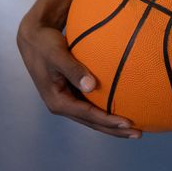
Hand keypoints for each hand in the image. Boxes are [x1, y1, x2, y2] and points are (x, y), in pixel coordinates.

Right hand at [16, 11, 142, 139]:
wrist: (33, 37)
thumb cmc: (45, 44)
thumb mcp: (57, 55)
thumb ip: (73, 70)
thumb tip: (91, 86)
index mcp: (57, 102)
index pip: (88, 116)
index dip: (108, 121)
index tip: (128, 123)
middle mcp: (62, 105)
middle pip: (92, 122)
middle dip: (115, 130)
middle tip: (138, 133)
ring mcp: (67, 100)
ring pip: (93, 116)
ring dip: (112, 123)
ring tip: (135, 127)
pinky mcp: (71, 92)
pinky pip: (92, 104)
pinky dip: (106, 108)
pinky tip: (122, 106)